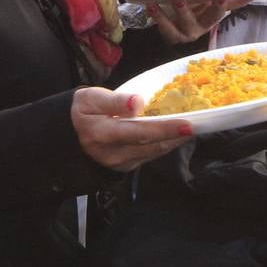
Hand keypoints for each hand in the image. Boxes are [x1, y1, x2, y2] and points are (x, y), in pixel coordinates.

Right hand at [71, 87, 191, 171]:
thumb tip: (138, 102)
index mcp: (101, 133)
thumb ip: (114, 100)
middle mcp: (112, 153)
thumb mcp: (90, 98)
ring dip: (174, 142)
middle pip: (151, 146)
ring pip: (153, 153)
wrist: (65, 136)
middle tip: (200, 125)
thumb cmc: (81, 111)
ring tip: (193, 128)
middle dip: (176, 137)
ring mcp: (119, 163)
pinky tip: (176, 135)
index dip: (165, 129)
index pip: (139, 132)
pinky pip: (149, 156)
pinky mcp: (125, 167)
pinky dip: (164, 145)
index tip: (188, 124)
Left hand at [144, 0, 239, 45]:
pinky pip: (161, 27)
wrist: (185, 27)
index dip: (218, 6)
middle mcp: (196, 30)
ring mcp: (180, 35)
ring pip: (172, 27)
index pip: (217, 14)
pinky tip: (149, 5)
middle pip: (192, 22)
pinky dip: (155, 16)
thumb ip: (233, 1)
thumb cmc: (203, 11)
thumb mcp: (216, 6)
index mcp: (210, 21)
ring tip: (156, 3)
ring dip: (164, 16)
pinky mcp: (167, 35)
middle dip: (185, 11)